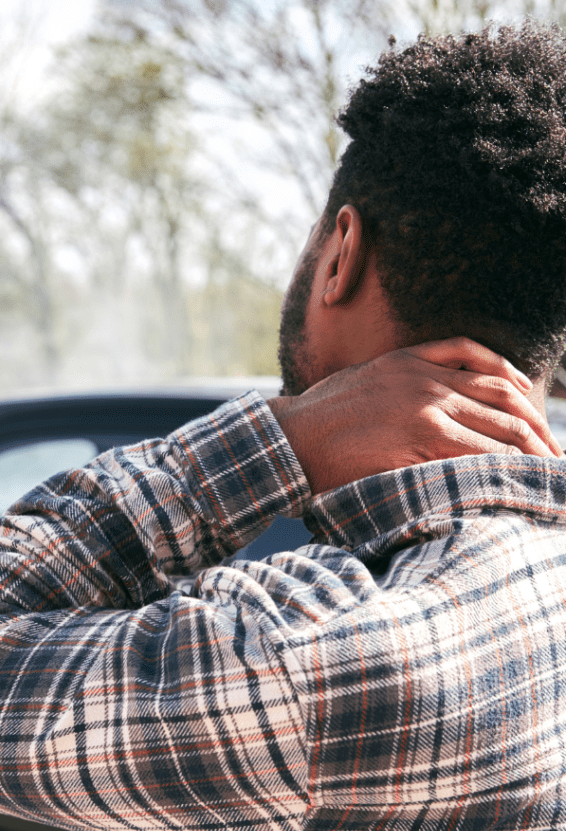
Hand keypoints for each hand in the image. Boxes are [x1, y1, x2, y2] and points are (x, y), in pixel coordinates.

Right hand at [266, 337, 563, 494]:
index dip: (516, 389)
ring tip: (548, 467)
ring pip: (498, 422)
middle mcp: (425, 376)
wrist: (290, 436)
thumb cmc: (315, 419)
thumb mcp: (358, 384)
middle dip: (534, 425)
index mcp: (410, 358)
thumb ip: (395, 384)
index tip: (530, 412)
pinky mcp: (421, 434)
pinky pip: (477, 447)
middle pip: (502, 394)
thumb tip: (417, 408)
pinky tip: (517, 472)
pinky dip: (503, 461)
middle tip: (553, 450)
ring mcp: (426, 404)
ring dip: (530, 447)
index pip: (483, 363)